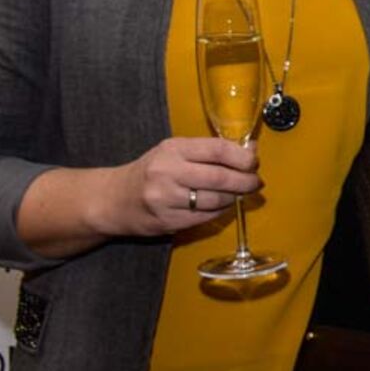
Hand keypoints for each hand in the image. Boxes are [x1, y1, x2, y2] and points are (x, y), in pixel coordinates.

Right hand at [94, 136, 261, 236]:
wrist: (113, 199)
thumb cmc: (151, 171)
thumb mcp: (176, 151)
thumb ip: (211, 150)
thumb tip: (251, 150)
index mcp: (173, 149)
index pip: (218, 150)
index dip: (243, 157)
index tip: (254, 162)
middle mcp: (168, 172)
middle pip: (220, 177)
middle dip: (246, 181)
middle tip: (255, 182)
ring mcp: (166, 199)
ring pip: (215, 200)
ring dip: (234, 198)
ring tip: (237, 194)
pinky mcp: (167, 221)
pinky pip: (205, 217)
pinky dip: (219, 211)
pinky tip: (221, 206)